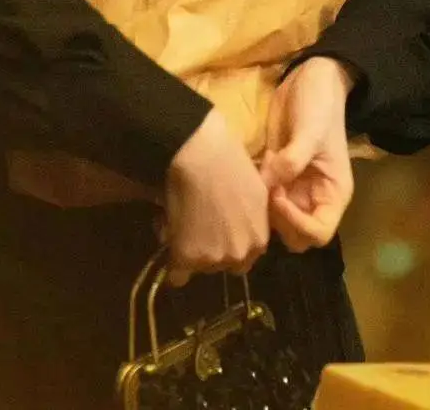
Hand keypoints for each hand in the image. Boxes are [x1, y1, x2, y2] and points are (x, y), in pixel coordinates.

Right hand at [164, 109, 269, 286]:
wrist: (202, 154)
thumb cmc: (230, 161)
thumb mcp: (255, 191)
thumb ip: (254, 217)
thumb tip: (243, 221)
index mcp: (259, 240)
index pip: (246, 258)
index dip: (230, 243)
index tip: (217, 230)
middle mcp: (239, 254)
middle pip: (223, 265)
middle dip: (212, 250)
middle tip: (198, 227)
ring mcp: (214, 258)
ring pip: (200, 267)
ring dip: (192, 253)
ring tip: (182, 226)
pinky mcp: (188, 257)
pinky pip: (177, 274)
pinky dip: (173, 264)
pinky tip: (169, 244)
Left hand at [260, 57, 355, 252]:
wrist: (309, 79)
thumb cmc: (319, 106)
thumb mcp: (310, 131)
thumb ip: (291, 160)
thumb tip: (267, 185)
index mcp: (333, 193)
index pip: (319, 233)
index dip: (297, 223)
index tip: (278, 197)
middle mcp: (314, 197)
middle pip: (295, 235)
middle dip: (278, 221)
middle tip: (264, 191)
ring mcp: (294, 187)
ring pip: (276, 220)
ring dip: (263, 210)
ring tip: (254, 182)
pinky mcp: (276, 174)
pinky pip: (263, 198)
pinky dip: (254, 194)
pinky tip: (246, 175)